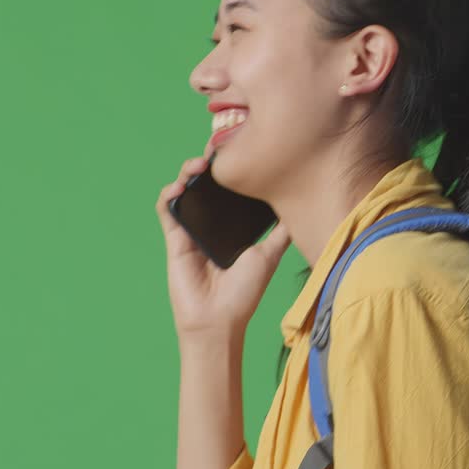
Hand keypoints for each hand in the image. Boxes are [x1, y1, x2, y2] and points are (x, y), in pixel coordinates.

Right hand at [155, 155, 290, 340]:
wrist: (220, 320)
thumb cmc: (245, 292)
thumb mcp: (269, 255)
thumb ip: (280, 232)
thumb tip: (301, 209)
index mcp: (232, 225)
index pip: (230, 189)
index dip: (231, 169)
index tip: (239, 148)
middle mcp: (211, 224)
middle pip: (206, 184)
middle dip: (209, 163)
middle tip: (217, 148)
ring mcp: (192, 230)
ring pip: (185, 190)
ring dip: (187, 172)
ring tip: (199, 165)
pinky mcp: (175, 239)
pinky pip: (167, 210)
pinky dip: (169, 195)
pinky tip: (179, 188)